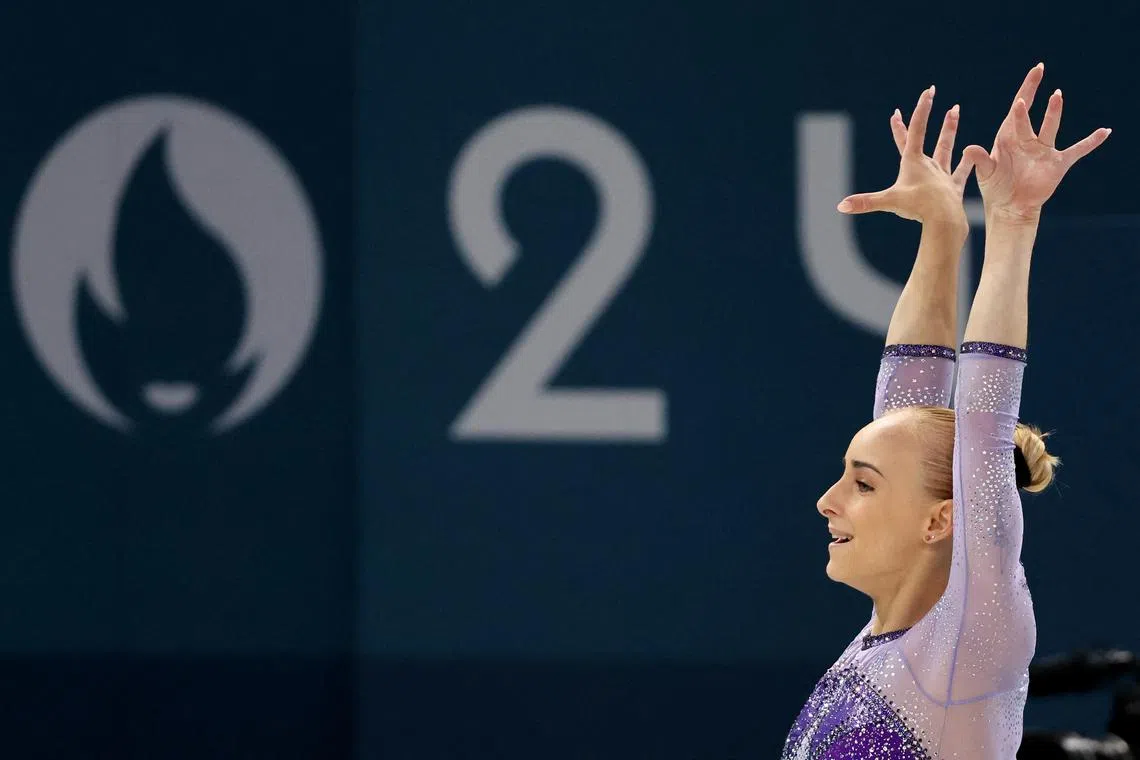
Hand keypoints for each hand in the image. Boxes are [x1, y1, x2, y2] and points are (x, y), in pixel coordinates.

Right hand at [837, 86, 973, 226]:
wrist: (944, 218)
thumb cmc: (917, 207)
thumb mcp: (888, 202)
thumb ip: (864, 202)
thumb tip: (841, 206)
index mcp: (913, 162)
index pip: (915, 131)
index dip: (920, 110)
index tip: (928, 91)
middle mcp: (928, 164)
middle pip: (924, 135)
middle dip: (924, 114)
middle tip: (931, 94)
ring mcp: (942, 174)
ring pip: (946, 147)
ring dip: (949, 129)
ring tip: (955, 111)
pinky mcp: (953, 187)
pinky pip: (961, 173)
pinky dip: (967, 164)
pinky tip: (972, 155)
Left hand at [962, 63, 1110, 223]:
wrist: (1010, 207)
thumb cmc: (996, 188)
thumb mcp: (986, 173)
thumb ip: (980, 159)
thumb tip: (968, 148)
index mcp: (1008, 137)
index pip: (1016, 109)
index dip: (1025, 90)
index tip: (1035, 71)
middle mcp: (1027, 139)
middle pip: (1030, 112)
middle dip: (1032, 92)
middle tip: (1038, 72)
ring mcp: (1043, 150)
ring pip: (1050, 127)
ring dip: (1053, 112)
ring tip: (1056, 95)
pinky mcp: (1056, 163)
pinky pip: (1077, 150)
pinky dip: (1091, 142)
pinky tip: (1104, 132)